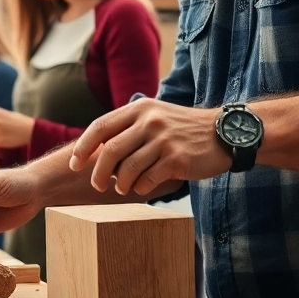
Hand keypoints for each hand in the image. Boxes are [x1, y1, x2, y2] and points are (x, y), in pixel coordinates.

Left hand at [69, 96, 228, 196]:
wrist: (224, 134)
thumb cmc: (183, 130)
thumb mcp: (155, 116)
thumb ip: (129, 127)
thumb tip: (96, 149)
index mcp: (139, 108)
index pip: (100, 126)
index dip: (83, 147)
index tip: (74, 163)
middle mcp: (150, 121)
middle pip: (110, 150)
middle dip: (98, 172)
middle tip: (97, 185)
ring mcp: (164, 140)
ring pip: (127, 168)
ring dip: (120, 184)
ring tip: (123, 188)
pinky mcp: (177, 159)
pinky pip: (148, 179)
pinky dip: (141, 187)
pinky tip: (143, 187)